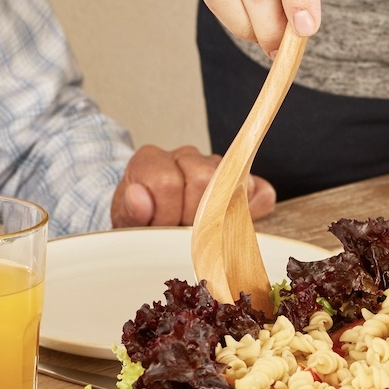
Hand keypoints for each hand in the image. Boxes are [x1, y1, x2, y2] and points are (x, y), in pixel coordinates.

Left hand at [111, 144, 275, 226]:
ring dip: (221, 216)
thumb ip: (130, 212)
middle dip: (193, 216)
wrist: (153, 228)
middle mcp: (184, 157)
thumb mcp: (127, 224)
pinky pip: (261, 193)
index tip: (160, 228)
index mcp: (152, 161)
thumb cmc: (142, 226)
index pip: (167, 181)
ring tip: (202, 231)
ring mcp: (217, 168)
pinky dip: (253, 212)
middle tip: (182, 231)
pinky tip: (233, 226)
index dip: (165, 214)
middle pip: (203, 179)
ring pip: (235, 183)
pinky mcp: (245, 184)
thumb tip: (139, 197)